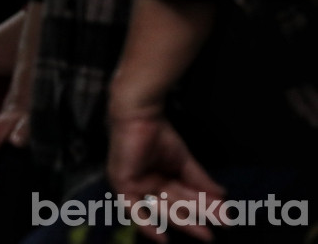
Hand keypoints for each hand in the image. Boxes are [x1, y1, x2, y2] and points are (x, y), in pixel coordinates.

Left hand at [107, 112, 224, 241]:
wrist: (141, 115)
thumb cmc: (158, 133)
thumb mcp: (184, 161)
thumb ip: (200, 180)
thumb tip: (222, 195)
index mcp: (160, 179)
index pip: (185, 198)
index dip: (203, 209)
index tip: (224, 220)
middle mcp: (148, 186)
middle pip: (176, 206)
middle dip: (197, 218)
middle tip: (219, 229)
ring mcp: (135, 186)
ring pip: (163, 208)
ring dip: (184, 220)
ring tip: (205, 231)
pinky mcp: (122, 184)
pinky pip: (134, 209)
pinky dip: (146, 224)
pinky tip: (161, 237)